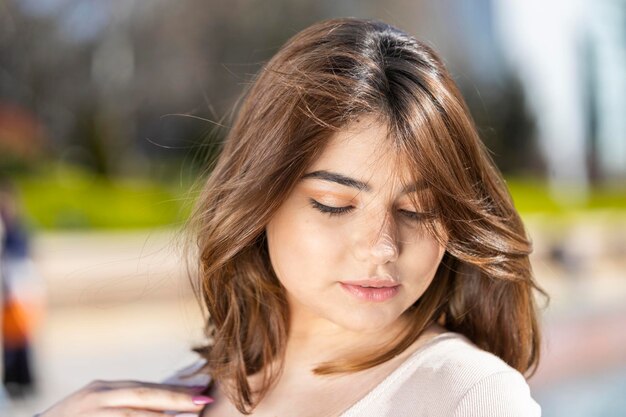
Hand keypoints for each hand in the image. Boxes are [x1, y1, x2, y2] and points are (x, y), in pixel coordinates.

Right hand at [35, 379, 212, 416]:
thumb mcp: (99, 405)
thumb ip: (129, 401)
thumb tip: (167, 403)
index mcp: (104, 389)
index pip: (146, 387)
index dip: (176, 389)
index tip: (203, 390)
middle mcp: (97, 396)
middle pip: (143, 396)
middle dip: (175, 398)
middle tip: (203, 401)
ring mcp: (90, 412)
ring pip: (132, 413)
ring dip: (162, 416)